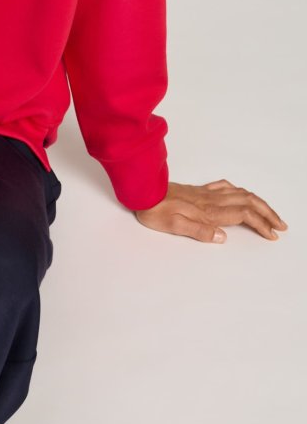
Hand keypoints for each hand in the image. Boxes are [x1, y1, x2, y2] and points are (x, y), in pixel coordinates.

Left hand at [133, 179, 288, 242]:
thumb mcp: (174, 226)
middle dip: (267, 213)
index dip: (261, 224)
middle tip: (281, 225)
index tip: (273, 234)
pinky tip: (241, 194)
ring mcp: (206, 193)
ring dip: (258, 202)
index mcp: (208, 211)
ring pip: (240, 193)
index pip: (243, 215)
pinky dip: (240, 191)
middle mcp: (211, 200)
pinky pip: (225, 187)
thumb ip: (200, 231)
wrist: (142, 192)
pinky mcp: (199, 190)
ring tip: (269, 212)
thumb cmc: (155, 211)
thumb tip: (223, 237)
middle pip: (248, 202)